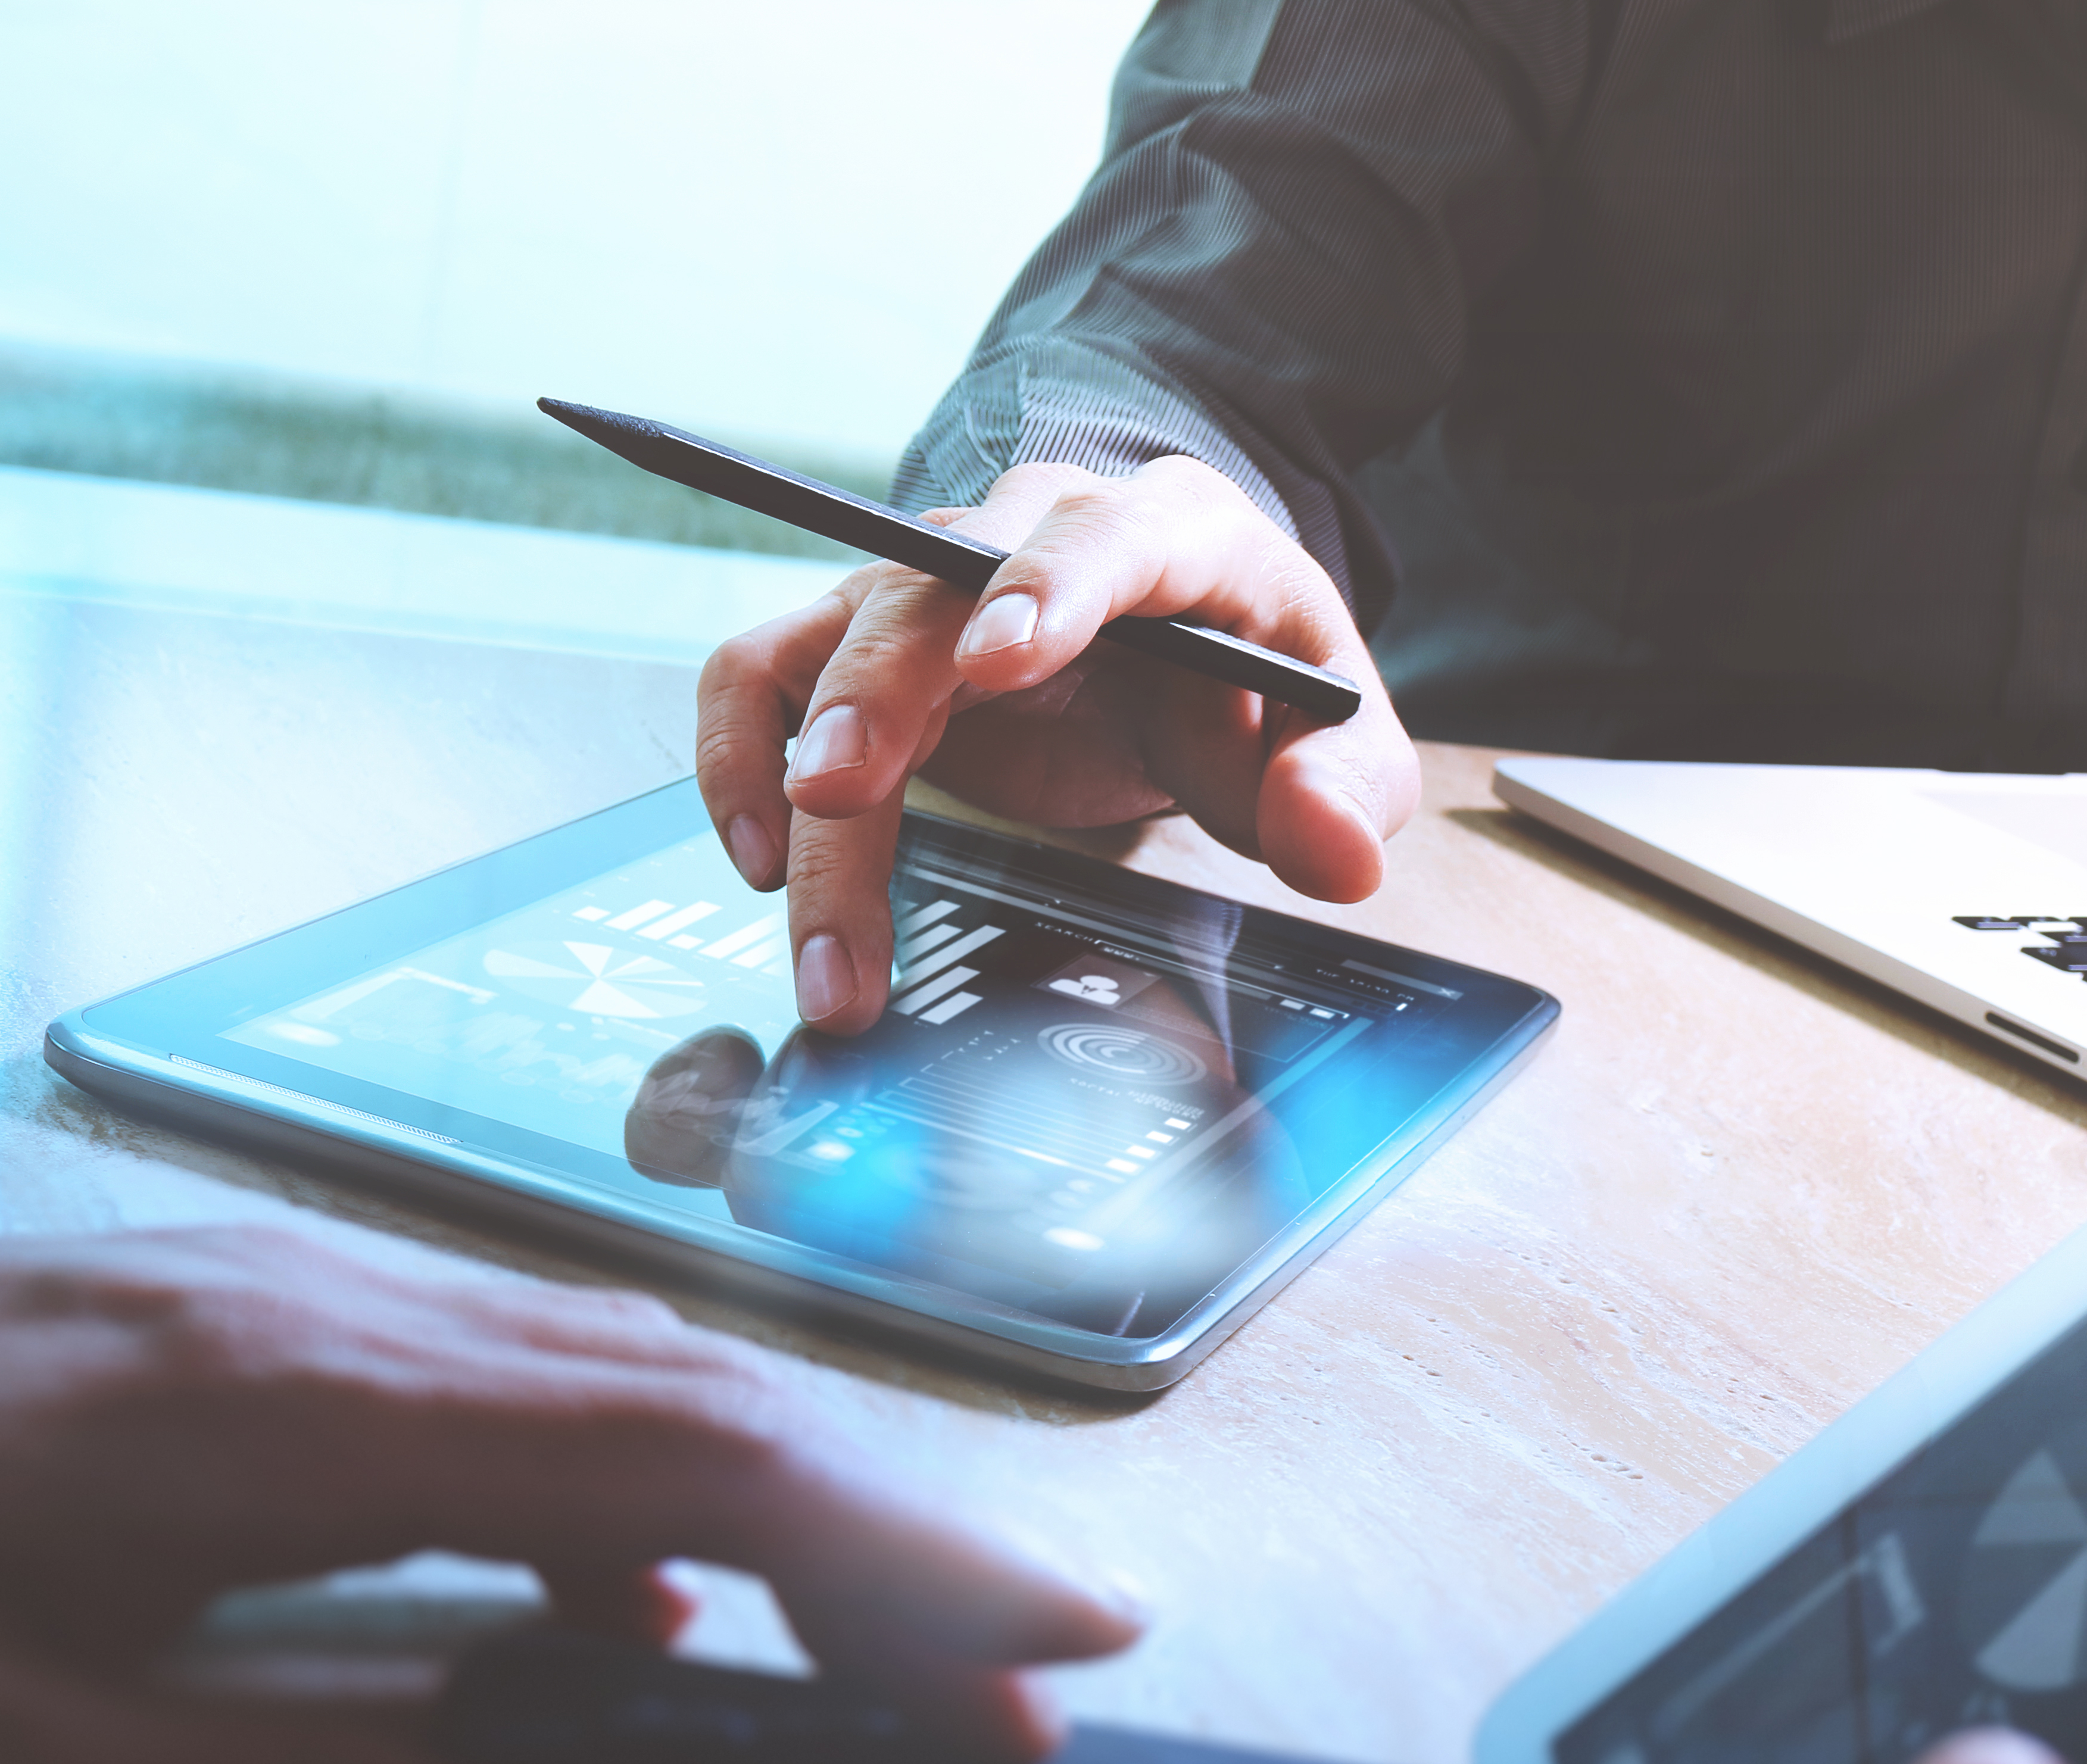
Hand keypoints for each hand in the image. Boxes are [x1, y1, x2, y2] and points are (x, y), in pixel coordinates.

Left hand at [0, 1225, 1138, 1763]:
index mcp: (283, 1412)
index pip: (681, 1457)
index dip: (890, 1554)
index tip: (1051, 1645)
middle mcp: (303, 1319)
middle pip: (680, 1388)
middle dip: (884, 1525)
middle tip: (1029, 1658)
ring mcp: (246, 1302)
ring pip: (590, 1371)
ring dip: (765, 1496)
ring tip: (862, 1639)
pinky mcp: (190, 1327)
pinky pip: (480, 1385)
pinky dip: (611, 1482)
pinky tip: (606, 1583)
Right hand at [695, 458, 1420, 1032]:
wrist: (1186, 644)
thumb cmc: (1254, 681)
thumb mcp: (1337, 732)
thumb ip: (1346, 788)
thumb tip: (1334, 855)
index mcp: (1165, 537)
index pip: (1101, 540)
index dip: (1047, 590)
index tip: (1000, 662)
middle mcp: (1023, 539)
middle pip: (927, 591)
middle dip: (876, 692)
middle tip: (839, 801)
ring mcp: (927, 589)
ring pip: (830, 646)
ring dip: (792, 766)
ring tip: (797, 904)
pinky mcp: (861, 646)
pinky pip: (762, 672)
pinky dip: (740, 752)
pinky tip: (761, 858)